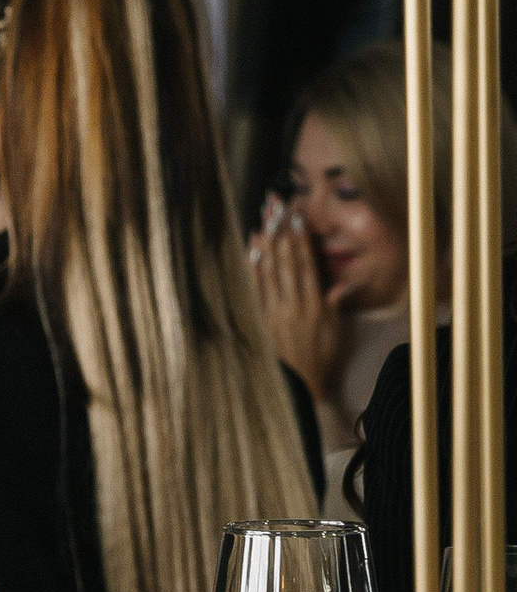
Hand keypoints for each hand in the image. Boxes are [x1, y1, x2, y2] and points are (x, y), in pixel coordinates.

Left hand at [249, 200, 342, 409]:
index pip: (307, 266)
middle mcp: (293, 304)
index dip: (302, 241)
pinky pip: (256, 288)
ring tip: (263, 221)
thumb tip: (339, 284)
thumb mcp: (335, 331)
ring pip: (269, 271)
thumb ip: (335, 305)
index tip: (298, 219)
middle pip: (286, 263)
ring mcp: (274, 310)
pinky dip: (253, 267)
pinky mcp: (260, 317)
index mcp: (315, 305)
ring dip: (266, 245)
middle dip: (282, 234)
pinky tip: (251, 250)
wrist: (297, 382)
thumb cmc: (320, 356)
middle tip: (277, 210)